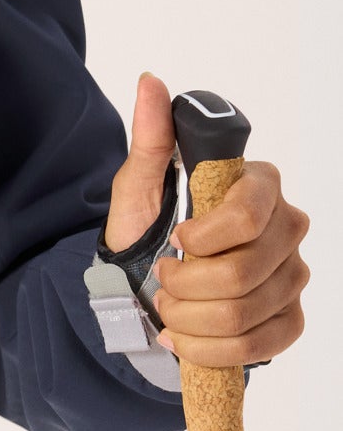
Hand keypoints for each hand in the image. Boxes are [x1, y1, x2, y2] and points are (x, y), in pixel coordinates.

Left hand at [105, 73, 309, 368]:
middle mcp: (288, 228)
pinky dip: (210, 350)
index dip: (205, 237)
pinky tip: (185, 339)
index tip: (176, 239)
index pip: (248, 215)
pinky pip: (259, 347)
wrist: (144, 288)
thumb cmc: (146, 230)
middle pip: (242, 273)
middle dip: (184, 285)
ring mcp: (293, 276)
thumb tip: (151, 81)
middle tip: (163, 279)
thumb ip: (150, 137)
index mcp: (260, 185)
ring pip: (243, 314)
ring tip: (168, 307)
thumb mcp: (137, 186)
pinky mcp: (290, 320)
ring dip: (188, 319)